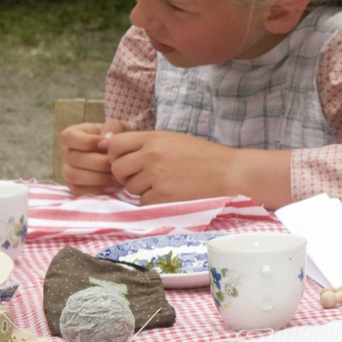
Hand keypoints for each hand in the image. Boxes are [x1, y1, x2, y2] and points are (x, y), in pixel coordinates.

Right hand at [60, 119, 129, 195]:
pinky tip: (112, 187)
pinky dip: (96, 190)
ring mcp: (68, 171)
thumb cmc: (118, 139)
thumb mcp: (118, 128)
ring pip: (73, 176)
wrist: (125, 158)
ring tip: (115, 177)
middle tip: (115, 164)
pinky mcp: (74, 187)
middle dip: (98, 163)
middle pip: (74, 159)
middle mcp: (67, 153)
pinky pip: (78, 191)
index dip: (86, 141)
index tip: (106, 144)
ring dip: (97, 177)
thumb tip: (106, 138)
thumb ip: (113, 127)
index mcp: (74, 135)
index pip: (68, 137)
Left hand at [106, 131, 237, 203]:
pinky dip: (153, 201)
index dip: (116, 155)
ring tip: (164, 184)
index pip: (115, 144)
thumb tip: (113, 148)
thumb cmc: (203, 156)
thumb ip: (147, 144)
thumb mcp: (173, 140)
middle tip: (144, 177)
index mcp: (154, 138)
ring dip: (142, 189)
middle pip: (117, 168)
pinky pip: (143, 202)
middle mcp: (151, 155)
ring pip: (130, 187)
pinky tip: (170, 194)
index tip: (127, 161)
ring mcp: (156, 176)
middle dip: (126, 176)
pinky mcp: (163, 196)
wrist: (229, 171)